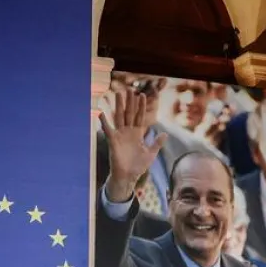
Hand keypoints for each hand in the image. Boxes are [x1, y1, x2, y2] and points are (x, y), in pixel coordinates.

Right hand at [99, 84, 165, 203]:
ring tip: (118, 94)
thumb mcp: (150, 154)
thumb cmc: (138, 166)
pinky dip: (104, 122)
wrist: (128, 177)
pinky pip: (108, 130)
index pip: (139, 116)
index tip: (141, 95)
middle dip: (130, 102)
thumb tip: (165, 134)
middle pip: (129, 113)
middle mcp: (128, 132)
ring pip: (120, 117)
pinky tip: (101, 113)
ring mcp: (120, 136)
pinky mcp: (113, 142)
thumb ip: (157, 143)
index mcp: (137, 133)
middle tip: (129, 89)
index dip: (140, 106)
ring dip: (119, 106)